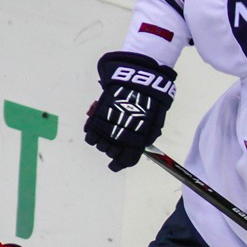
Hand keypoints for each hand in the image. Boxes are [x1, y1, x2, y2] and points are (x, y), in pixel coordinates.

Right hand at [84, 51, 176, 171]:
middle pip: (112, 153)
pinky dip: (92, 134)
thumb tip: (141, 146)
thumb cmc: (151, 101)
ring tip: (106, 133)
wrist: (138, 81)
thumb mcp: (155, 122)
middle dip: (112, 151)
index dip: (119, 164)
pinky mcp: (99, 118)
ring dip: (102, 142)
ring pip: (100, 145)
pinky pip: (90, 135)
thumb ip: (147, 137)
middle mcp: (122, 137)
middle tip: (114, 142)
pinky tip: (95, 129)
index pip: (126, 160)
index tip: (114, 165)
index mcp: (138, 140)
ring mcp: (109, 127)